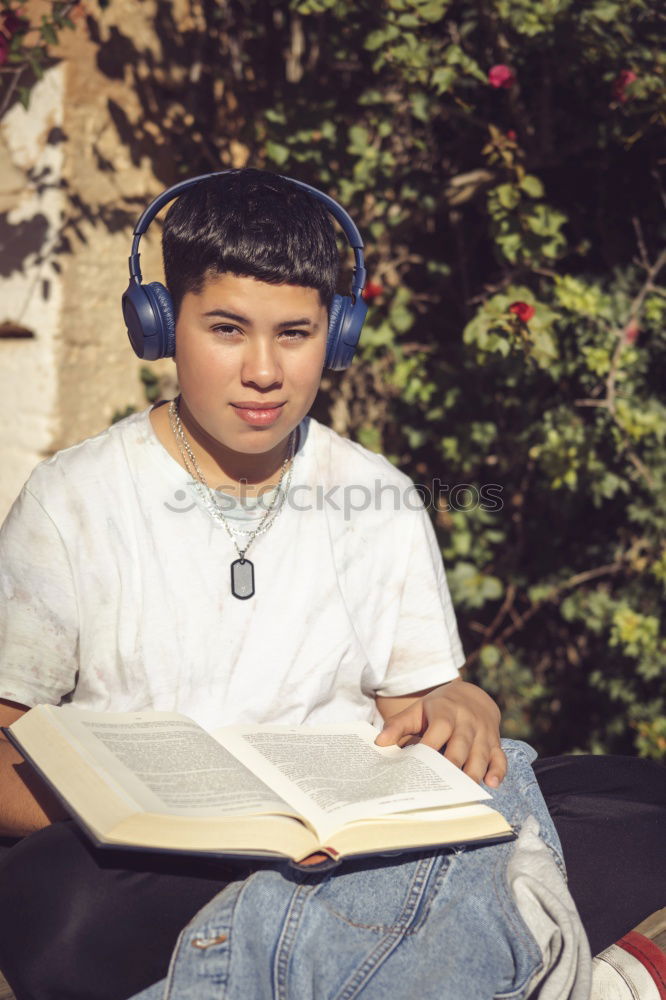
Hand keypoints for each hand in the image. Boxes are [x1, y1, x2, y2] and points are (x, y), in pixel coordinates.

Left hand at [374, 679, 506, 786]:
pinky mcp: (495, 742)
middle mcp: (467, 721)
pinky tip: (491, 784)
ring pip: (481, 753)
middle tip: (443, 783)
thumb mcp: (417, 710)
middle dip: (453, 763)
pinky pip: (500, 757)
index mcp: (446, 711)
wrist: (471, 695)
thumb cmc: (438, 708)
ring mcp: (483, 732)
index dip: (431, 745)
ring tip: (466, 789)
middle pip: (461, 743)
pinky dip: (498, 770)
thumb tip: (379, 743)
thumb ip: (398, 725)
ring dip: (474, 771)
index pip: (440, 728)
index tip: (419, 764)